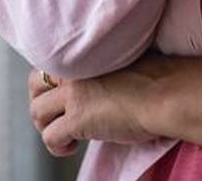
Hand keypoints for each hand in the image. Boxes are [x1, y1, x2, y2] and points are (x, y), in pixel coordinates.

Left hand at [25, 56, 171, 157]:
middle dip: (42, 101)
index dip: (53, 83)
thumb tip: (100, 84)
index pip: (50, 63)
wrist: (167, 93)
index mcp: (84, 53)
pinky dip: (57, 146)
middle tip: (58, 115)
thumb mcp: (124, 60)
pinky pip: (49, 136)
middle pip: (34, 84)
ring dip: (47, 126)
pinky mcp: (76, 120)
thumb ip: (103, 67)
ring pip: (37, 112)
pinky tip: (72, 147)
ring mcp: (72, 95)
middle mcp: (73, 70)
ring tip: (67, 135)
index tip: (65, 97)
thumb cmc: (158, 78)